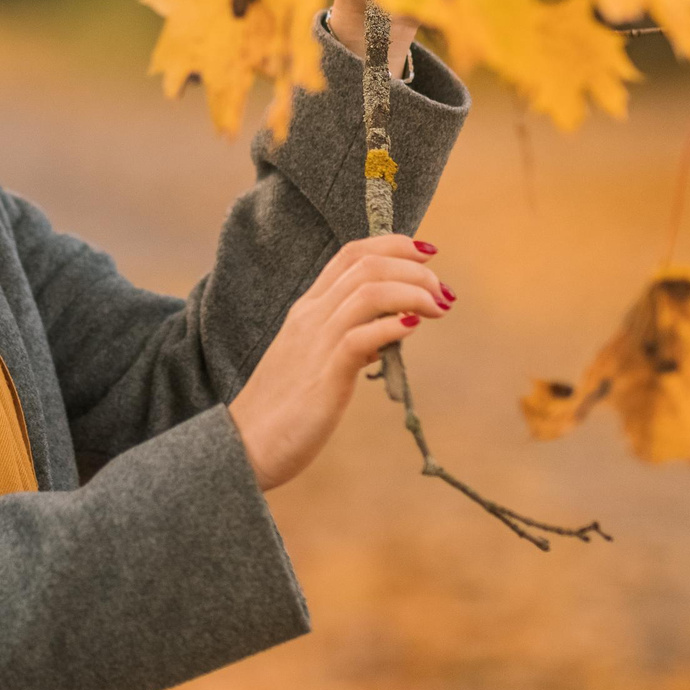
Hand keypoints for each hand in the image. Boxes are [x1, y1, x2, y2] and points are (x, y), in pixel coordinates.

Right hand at [229, 232, 452, 491]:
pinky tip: (413, 328)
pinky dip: (393, 326)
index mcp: (307, 308)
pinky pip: (361, 336)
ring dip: (414, 292)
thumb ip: (348, 339)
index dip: (394, 244)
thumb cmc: (284, 407)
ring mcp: (315, 343)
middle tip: (443, 292)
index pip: (350, 254)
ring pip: (369, 292)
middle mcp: (310, 316)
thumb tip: (388, 332)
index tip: (427, 253)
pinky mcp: (325, 375)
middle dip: (414, 269)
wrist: (247, 445)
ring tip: (438, 309)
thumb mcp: (315, 360)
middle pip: (366, 265)